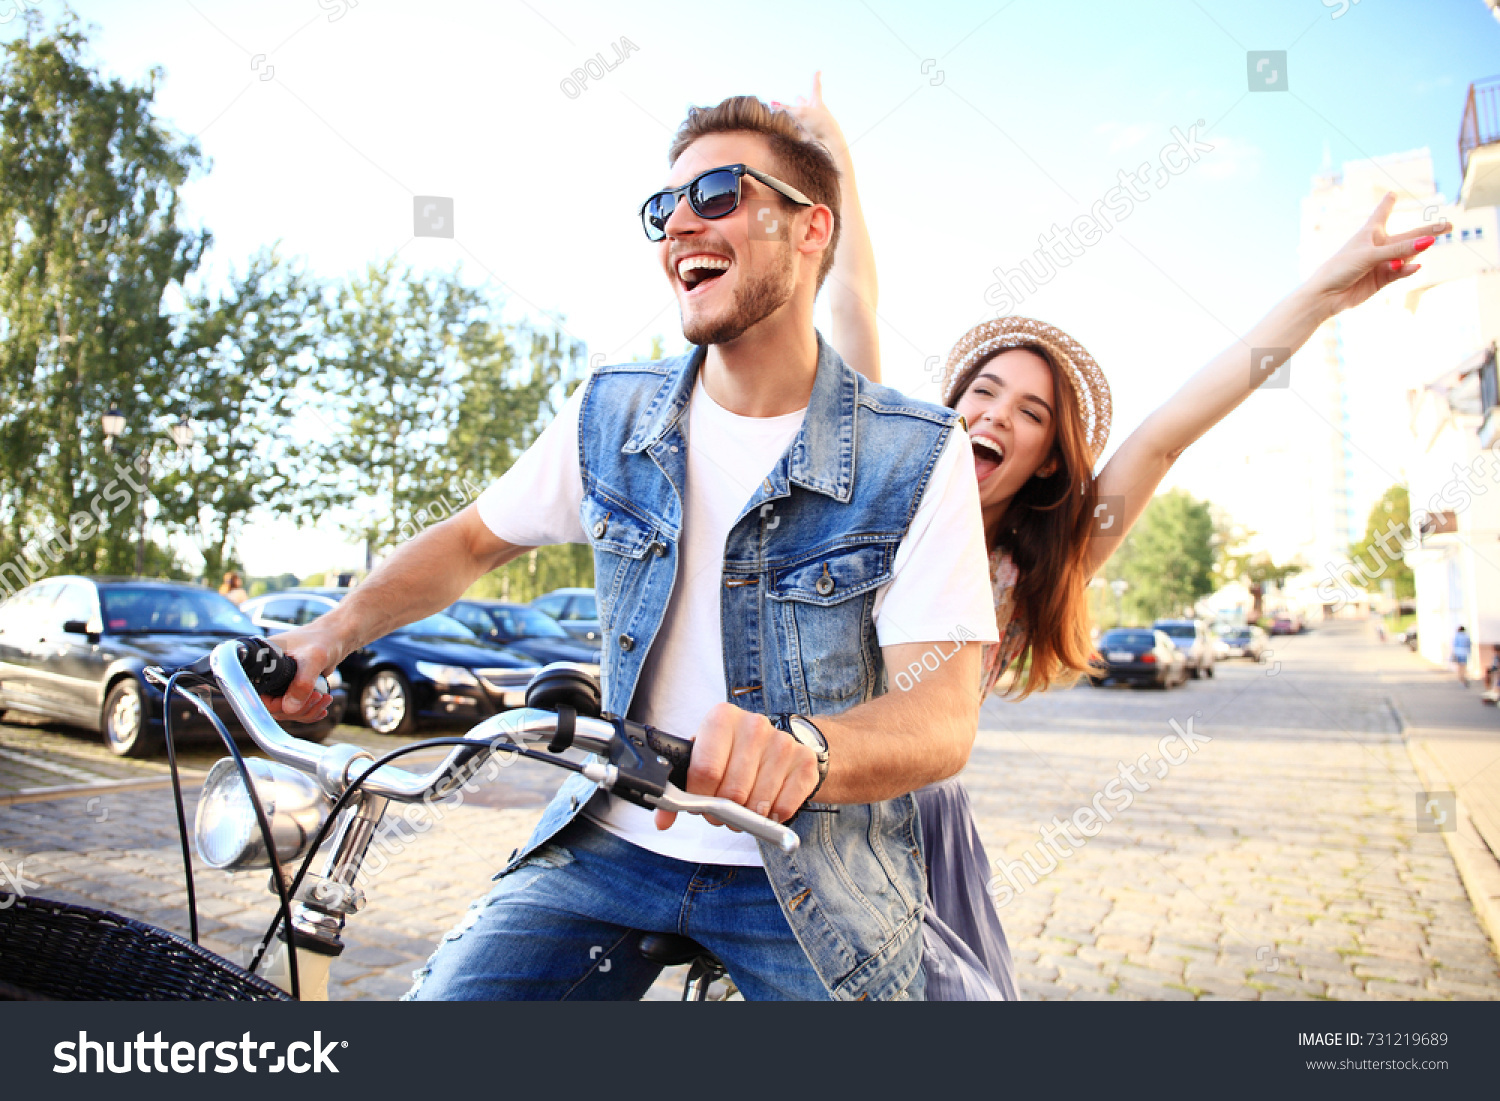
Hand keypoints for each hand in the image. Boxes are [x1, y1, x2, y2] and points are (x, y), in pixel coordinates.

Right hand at [260, 624, 342, 723]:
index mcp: (262, 662)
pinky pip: (295, 708)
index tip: (299, 700)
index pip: (257, 695)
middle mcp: (267, 674)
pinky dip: (309, 711)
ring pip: (286, 710)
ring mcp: (279, 682)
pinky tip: (322, 707)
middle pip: (273, 707)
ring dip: (307, 711)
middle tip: (319, 697)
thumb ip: (302, 683)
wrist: (335, 637)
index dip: (277, 705)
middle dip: (299, 708)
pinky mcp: (291, 687)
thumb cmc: (323, 640)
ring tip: (325, 699)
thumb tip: (290, 708)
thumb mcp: (314, 658)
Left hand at [653, 702, 819, 832]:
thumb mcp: (703, 759)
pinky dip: (771, 817)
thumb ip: (679, 787)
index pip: (705, 770)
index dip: (699, 797)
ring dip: (747, 817)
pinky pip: (782, 808)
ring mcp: (783, 743)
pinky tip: (766, 804)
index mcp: (722, 718)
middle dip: (723, 812)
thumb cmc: (733, 753)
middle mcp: (754, 725)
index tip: (700, 804)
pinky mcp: (804, 763)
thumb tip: (661, 820)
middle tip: (722, 811)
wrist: (779, 744)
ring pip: (757, 804)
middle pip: (732, 792)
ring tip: (743, 808)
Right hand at [774, 72, 848, 160]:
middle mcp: (814, 111)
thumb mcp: (800, 113)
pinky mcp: (807, 135)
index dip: (816, 78)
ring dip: (793, 115)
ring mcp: (811, 123)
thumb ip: (785, 109)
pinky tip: (783, 128)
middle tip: (798, 97)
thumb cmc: (818, 123)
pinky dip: (789, 127)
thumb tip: (771, 104)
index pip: (815, 86)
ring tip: (784, 114)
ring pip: (800, 117)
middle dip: (801, 101)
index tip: (819, 71)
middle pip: (806, 103)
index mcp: (816, 102)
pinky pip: (796, 128)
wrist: (827, 143)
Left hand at [1306, 193, 1450, 317]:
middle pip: (1407, 237)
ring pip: (1407, 255)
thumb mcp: (1370, 254)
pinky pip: (1400, 272)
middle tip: (1448, 225)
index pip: (1381, 214)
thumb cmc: (1340, 268)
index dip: (1386, 204)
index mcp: (1369, 233)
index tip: (1391, 193)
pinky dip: (1408, 269)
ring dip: (1418, 251)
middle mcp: (1377, 247)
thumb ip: (1399, 249)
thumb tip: (1428, 242)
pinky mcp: (1382, 280)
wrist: (1326, 296)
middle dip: (1427, 231)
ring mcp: (1381, 264)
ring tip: (1431, 242)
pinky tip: (1415, 266)